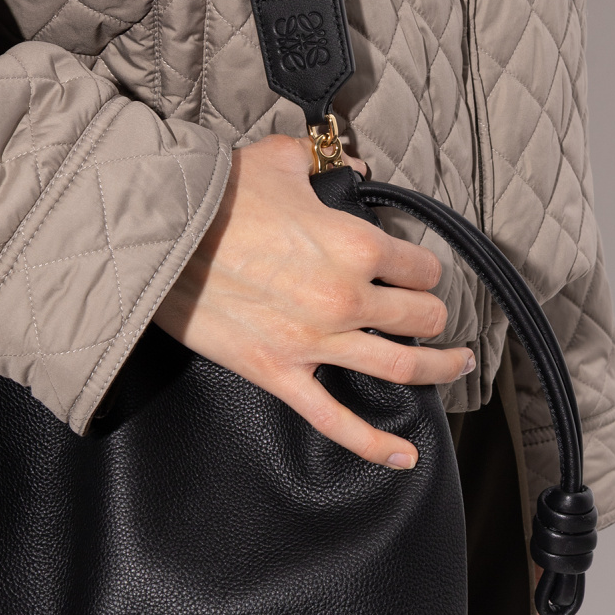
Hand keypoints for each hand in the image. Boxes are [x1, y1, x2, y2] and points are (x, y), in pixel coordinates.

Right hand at [154, 132, 473, 468]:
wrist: (159, 236)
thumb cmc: (218, 194)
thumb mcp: (281, 158)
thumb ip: (325, 159)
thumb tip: (354, 166)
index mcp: (354, 244)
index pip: (421, 267)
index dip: (424, 268)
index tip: (417, 271)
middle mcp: (346, 297)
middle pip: (421, 318)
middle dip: (434, 316)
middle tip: (435, 316)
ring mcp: (315, 342)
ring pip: (400, 368)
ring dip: (438, 369)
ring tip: (455, 367)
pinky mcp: (280, 373)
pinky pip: (336, 420)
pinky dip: (375, 445)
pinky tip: (405, 456)